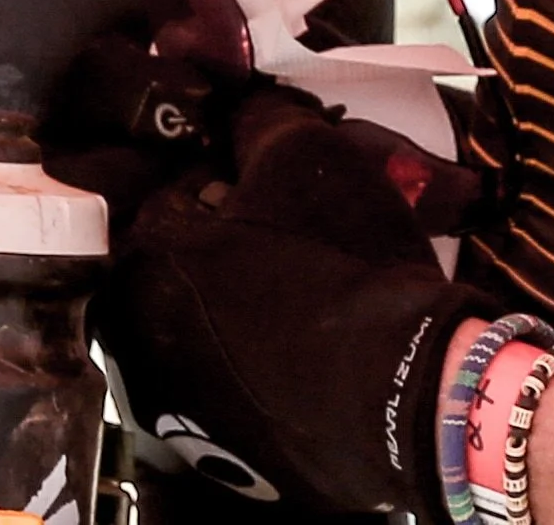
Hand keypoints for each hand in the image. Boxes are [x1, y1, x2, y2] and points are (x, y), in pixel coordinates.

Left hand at [99, 89, 488, 516]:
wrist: (409, 389)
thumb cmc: (343, 259)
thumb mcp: (303, 151)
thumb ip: (256, 116)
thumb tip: (236, 106)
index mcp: (148, 259)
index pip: (176, 185)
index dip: (228, 169)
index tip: (271, 172)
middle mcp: (144, 337)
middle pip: (190, 253)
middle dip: (233, 230)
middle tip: (293, 221)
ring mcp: (183, 403)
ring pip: (214, 313)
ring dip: (250, 289)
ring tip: (313, 276)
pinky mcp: (227, 448)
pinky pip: (241, 372)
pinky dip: (269, 350)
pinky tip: (318, 335)